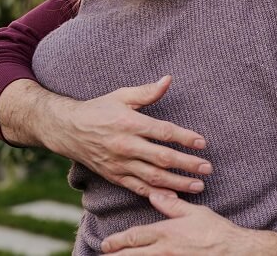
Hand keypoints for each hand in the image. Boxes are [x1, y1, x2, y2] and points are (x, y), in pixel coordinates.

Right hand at [42, 76, 212, 195]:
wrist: (69, 130)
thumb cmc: (99, 109)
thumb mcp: (122, 96)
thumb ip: (147, 91)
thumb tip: (168, 79)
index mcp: (130, 123)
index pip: (163, 132)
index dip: (185, 138)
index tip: (203, 143)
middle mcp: (126, 145)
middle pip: (162, 158)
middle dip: (187, 164)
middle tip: (208, 168)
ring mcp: (120, 164)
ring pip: (153, 177)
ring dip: (178, 183)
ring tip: (199, 185)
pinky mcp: (114, 176)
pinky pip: (138, 188)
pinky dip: (156, 194)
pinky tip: (173, 197)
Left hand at [101, 194, 249, 254]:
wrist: (233, 250)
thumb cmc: (215, 230)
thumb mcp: (194, 212)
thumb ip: (172, 205)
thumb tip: (155, 194)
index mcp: (166, 232)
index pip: (135, 237)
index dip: (117, 241)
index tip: (106, 244)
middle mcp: (164, 250)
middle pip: (132, 255)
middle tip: (103, 254)